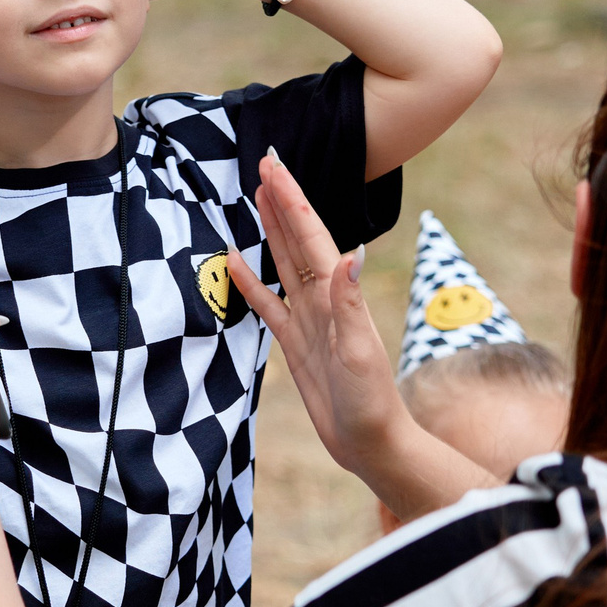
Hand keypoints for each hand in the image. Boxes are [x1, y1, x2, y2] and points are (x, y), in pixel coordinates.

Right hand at [222, 152, 407, 475]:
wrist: (370, 442)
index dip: (292, 201)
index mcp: (338, 295)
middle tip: (266, 164)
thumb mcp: (360, 351)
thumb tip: (351, 254)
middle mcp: (324, 300)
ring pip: (284, 263)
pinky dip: (251, 282)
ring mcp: (309, 319)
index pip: (312, 236)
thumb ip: (350, 304)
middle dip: (282, 202)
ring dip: (271, 231)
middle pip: (298, 240)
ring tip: (257, 198)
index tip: (274, 168)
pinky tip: (235, 261)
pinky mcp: (296, 343)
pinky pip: (268, 304)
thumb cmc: (371, 401)